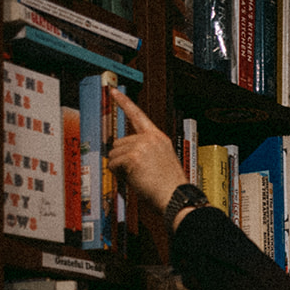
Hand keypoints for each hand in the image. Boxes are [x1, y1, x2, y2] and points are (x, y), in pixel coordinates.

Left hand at [106, 87, 193, 216]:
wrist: (176, 197)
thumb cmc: (170, 187)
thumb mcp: (161, 162)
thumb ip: (144, 152)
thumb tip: (121, 154)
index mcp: (158, 138)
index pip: (138, 115)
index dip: (124, 102)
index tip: (113, 92)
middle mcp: (150, 138)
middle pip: (119, 142)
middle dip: (121, 158)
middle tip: (135, 173)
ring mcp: (141, 146)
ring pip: (114, 154)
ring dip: (119, 167)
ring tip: (137, 178)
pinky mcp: (133, 156)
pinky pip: (114, 163)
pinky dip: (118, 173)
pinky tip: (133, 179)